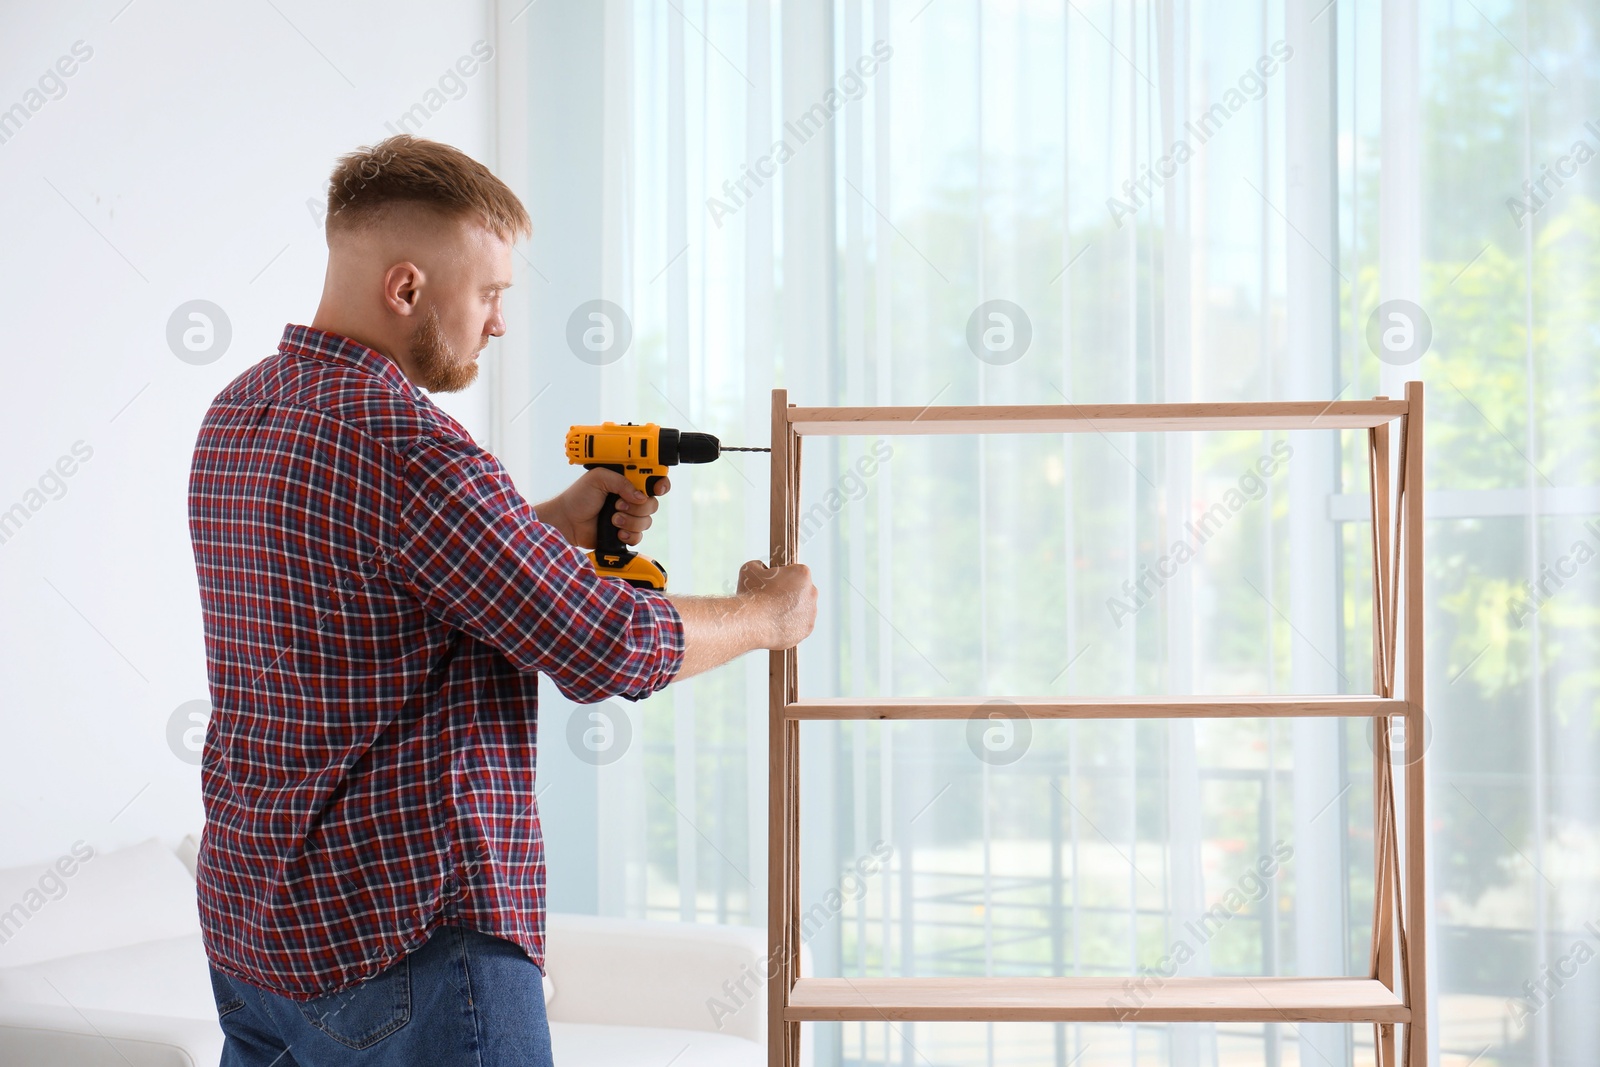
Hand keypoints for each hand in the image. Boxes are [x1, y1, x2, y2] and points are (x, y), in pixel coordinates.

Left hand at [537, 469, 668, 548]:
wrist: (567, 522)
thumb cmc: (578, 497)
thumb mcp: (598, 478)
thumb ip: (621, 482)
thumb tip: (640, 496)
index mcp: (626, 482)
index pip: (652, 481)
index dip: (660, 484)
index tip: (658, 489)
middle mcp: (630, 499)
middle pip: (653, 503)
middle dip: (638, 507)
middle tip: (618, 505)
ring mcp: (629, 517)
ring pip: (647, 521)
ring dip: (630, 521)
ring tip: (612, 518)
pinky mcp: (625, 533)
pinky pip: (639, 536)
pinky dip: (629, 535)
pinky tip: (617, 532)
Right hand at [737, 560, 816, 649]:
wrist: (752, 623)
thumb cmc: (752, 596)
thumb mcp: (750, 569)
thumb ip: (760, 566)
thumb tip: (761, 568)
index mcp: (802, 574)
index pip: (797, 572)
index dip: (783, 577)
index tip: (774, 583)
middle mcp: (812, 592)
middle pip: (802, 590)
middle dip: (790, 594)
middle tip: (772, 600)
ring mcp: (811, 613)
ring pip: (802, 609)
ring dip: (791, 610)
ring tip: (772, 614)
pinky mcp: (806, 629)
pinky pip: (800, 625)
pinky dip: (790, 625)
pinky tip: (776, 625)